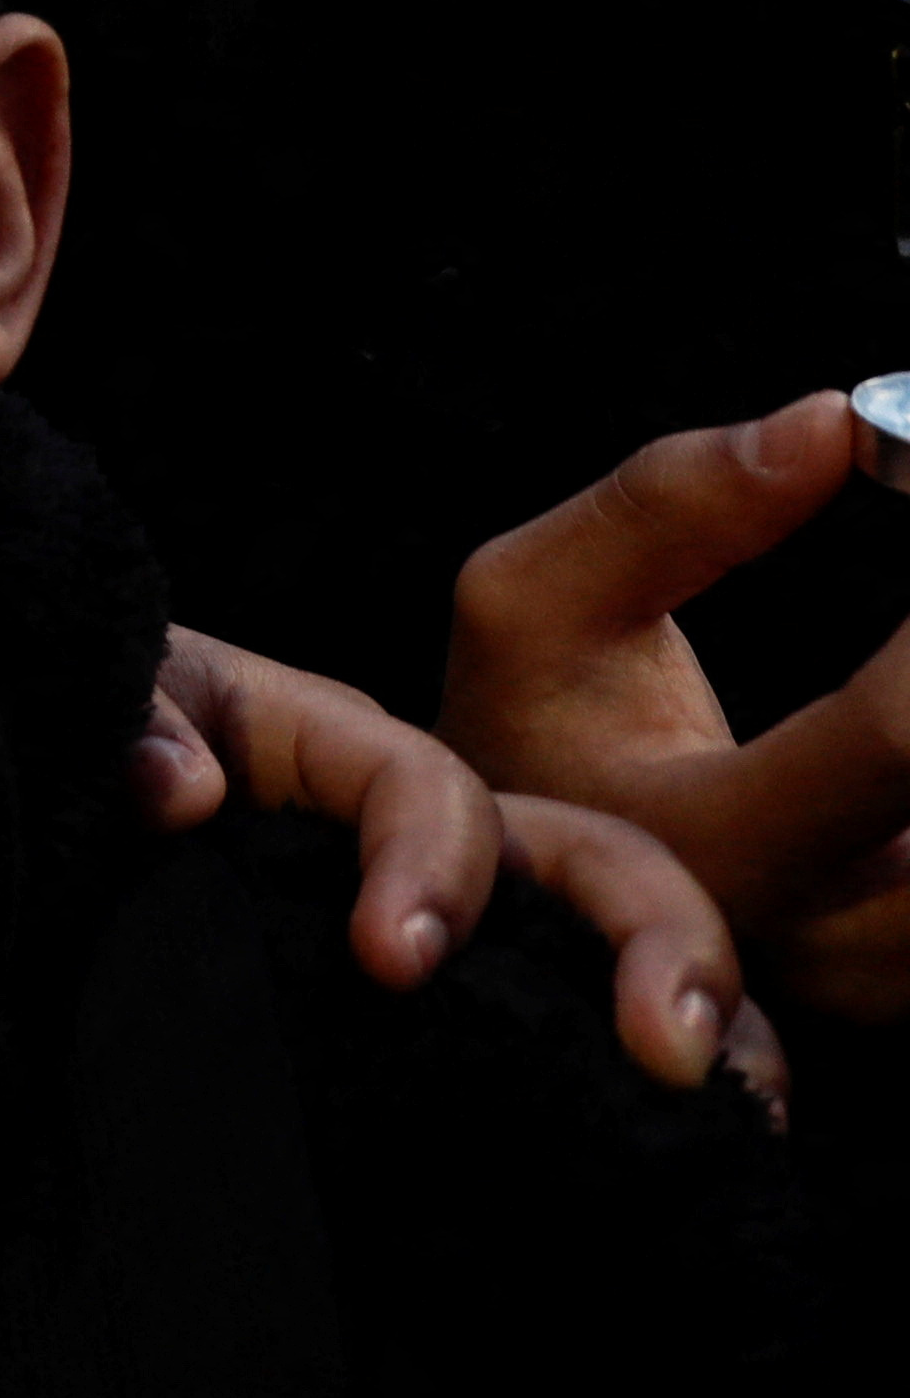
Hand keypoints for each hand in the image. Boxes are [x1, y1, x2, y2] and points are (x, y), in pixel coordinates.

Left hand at [139, 621, 773, 1091]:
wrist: (19, 833)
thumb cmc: (76, 750)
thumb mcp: (86, 705)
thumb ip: (128, 724)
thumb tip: (178, 785)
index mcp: (333, 752)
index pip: (421, 787)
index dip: (429, 861)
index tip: (391, 960)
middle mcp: (422, 837)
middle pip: (584, 859)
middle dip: (648, 939)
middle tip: (660, 1050)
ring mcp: (455, 930)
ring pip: (618, 950)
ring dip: (696, 1007)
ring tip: (732, 1106)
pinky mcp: (450, 1016)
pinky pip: (577, 1034)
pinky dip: (653, 1075)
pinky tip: (704, 1143)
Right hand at [444, 401, 909, 1025]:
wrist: (525, 898)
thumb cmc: (534, 730)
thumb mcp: (533, 604)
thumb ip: (667, 506)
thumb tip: (832, 422)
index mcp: (707, 847)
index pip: (894, 736)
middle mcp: (817, 942)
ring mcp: (886, 975)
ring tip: (906, 647)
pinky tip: (909, 691)